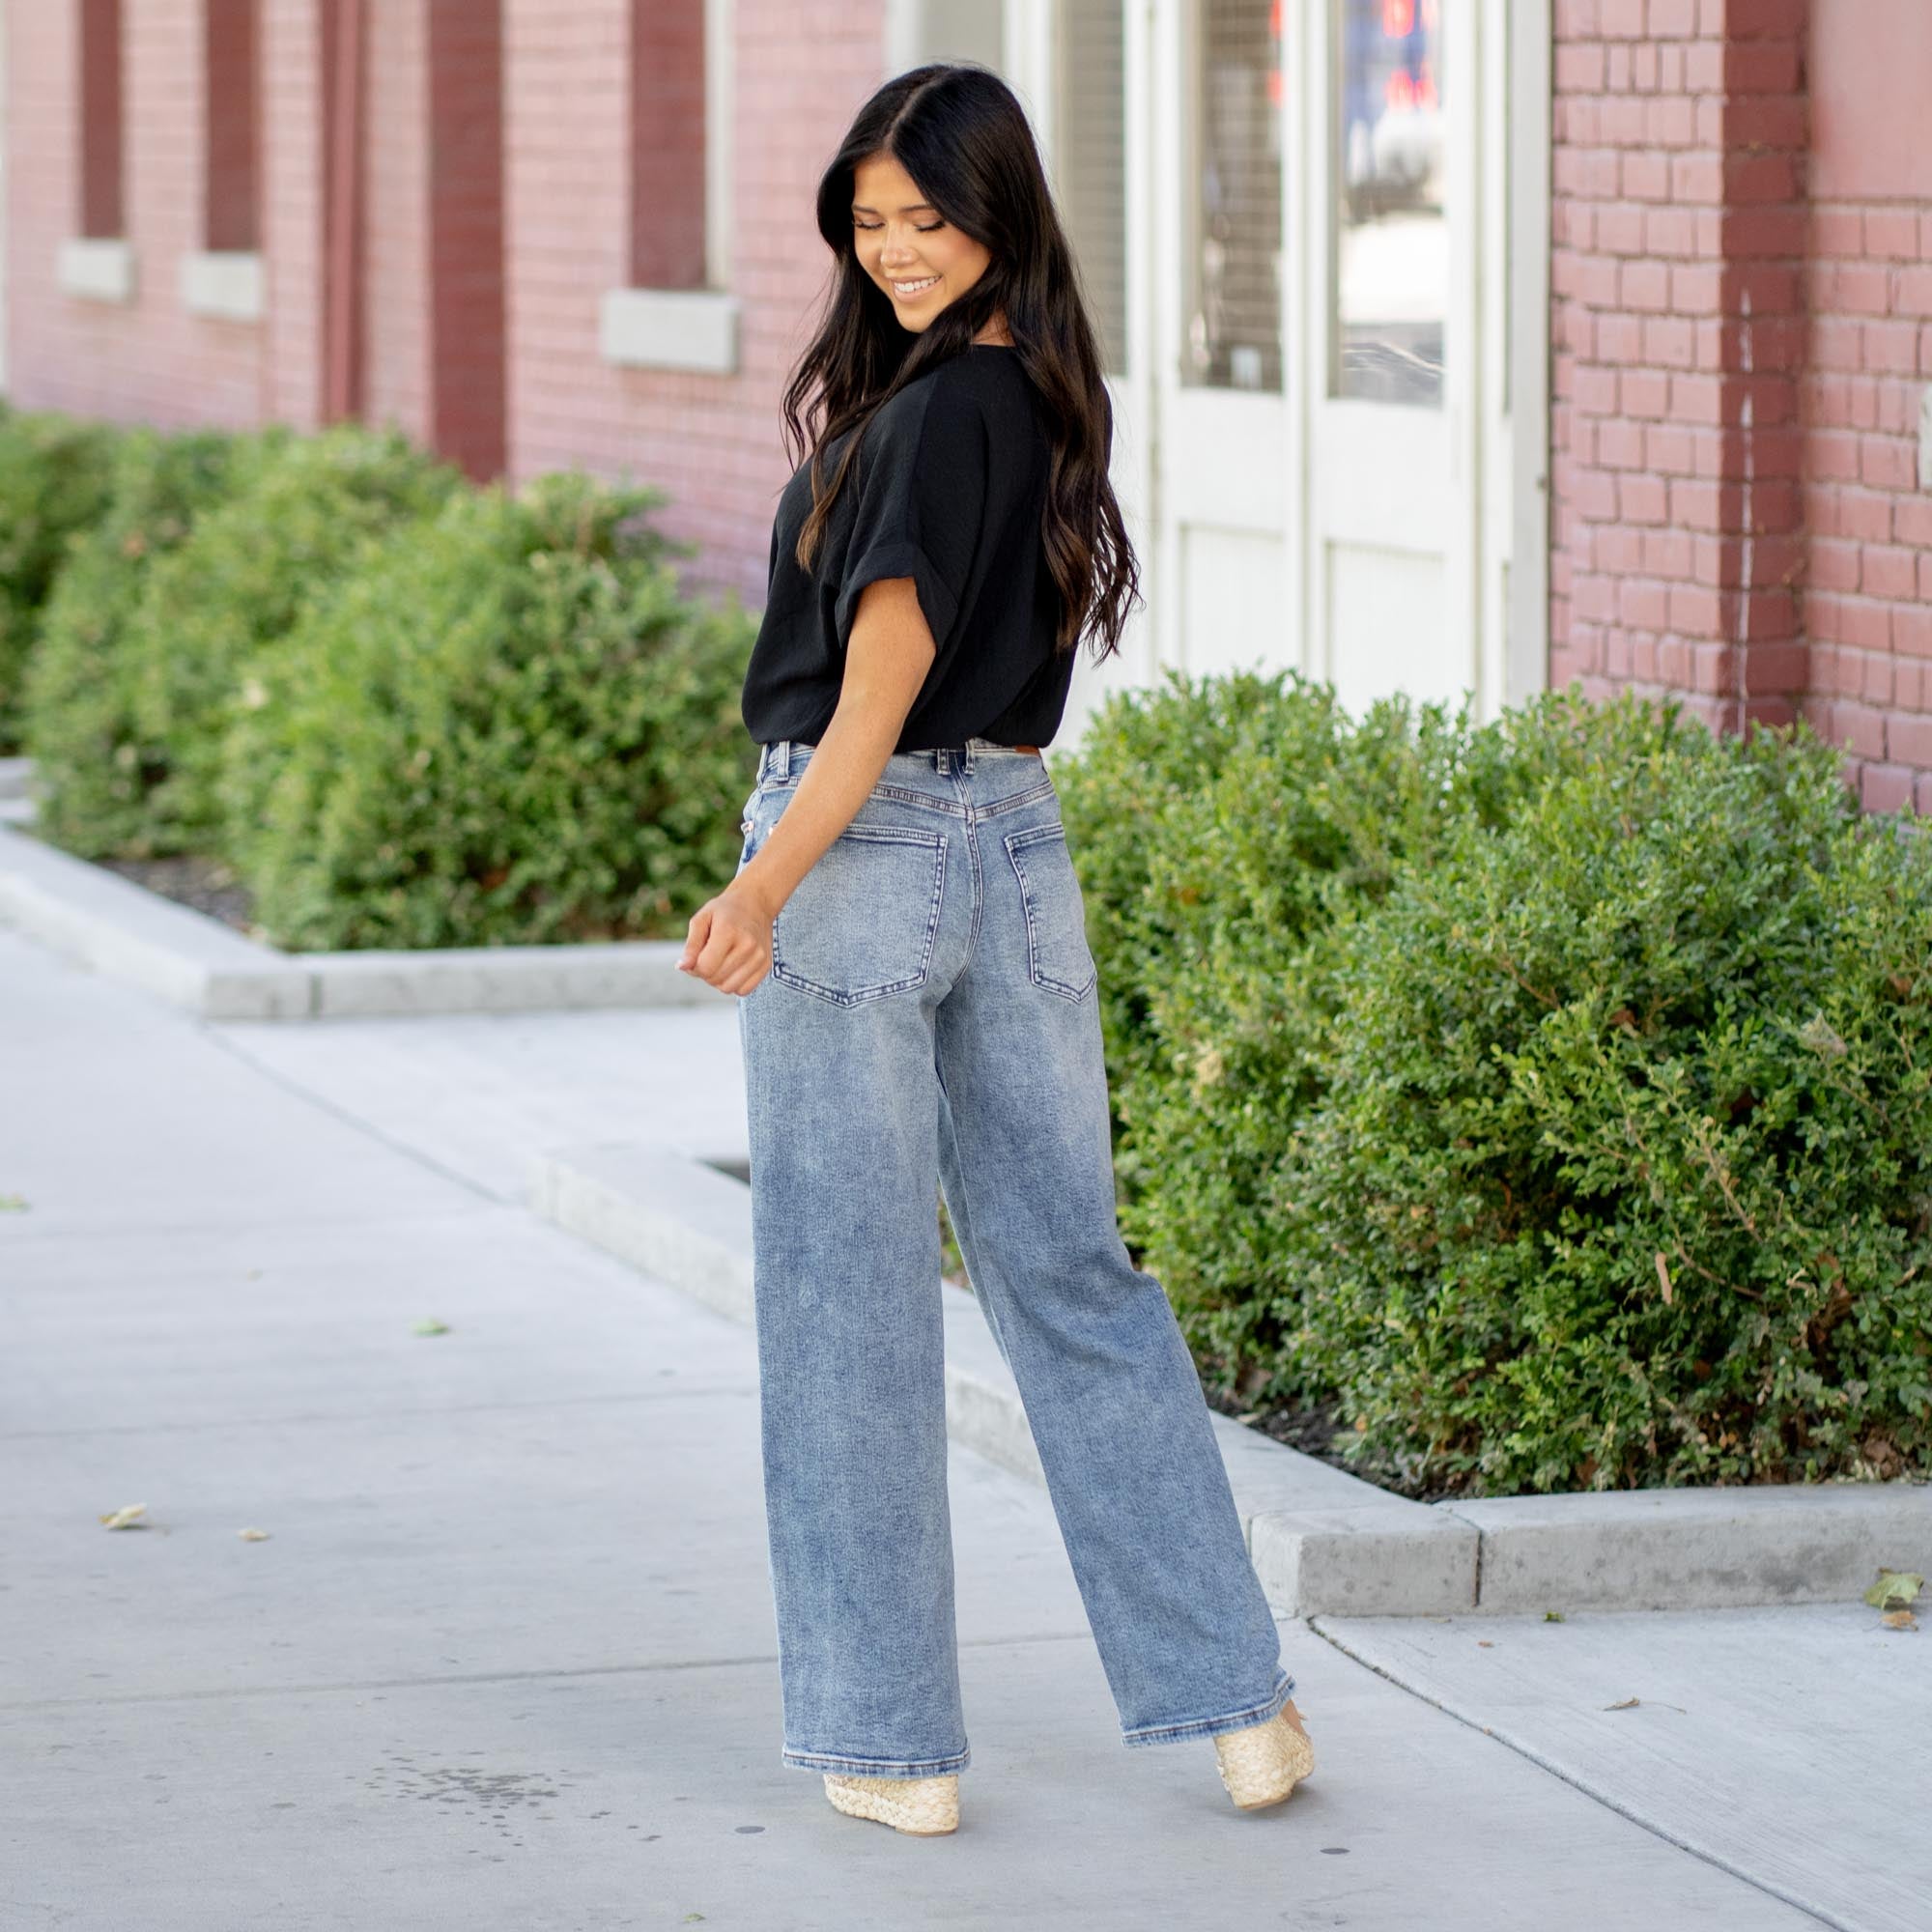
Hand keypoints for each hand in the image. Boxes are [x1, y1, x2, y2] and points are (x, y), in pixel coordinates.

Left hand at [677, 880, 774, 996]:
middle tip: (707, 956)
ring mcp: (759, 957)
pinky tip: (732, 968)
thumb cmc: (724, 911)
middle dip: (705, 972)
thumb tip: (682, 967)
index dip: (694, 967)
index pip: (705, 967)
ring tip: (720, 962)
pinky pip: (744, 990)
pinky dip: (733, 984)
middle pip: (715, 979)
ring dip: (718, 980)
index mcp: (728, 931)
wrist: (756, 903)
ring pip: (728, 988)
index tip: (695, 957)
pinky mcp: (766, 965)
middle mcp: (748, 945)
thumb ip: (691, 945)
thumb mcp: (701, 919)